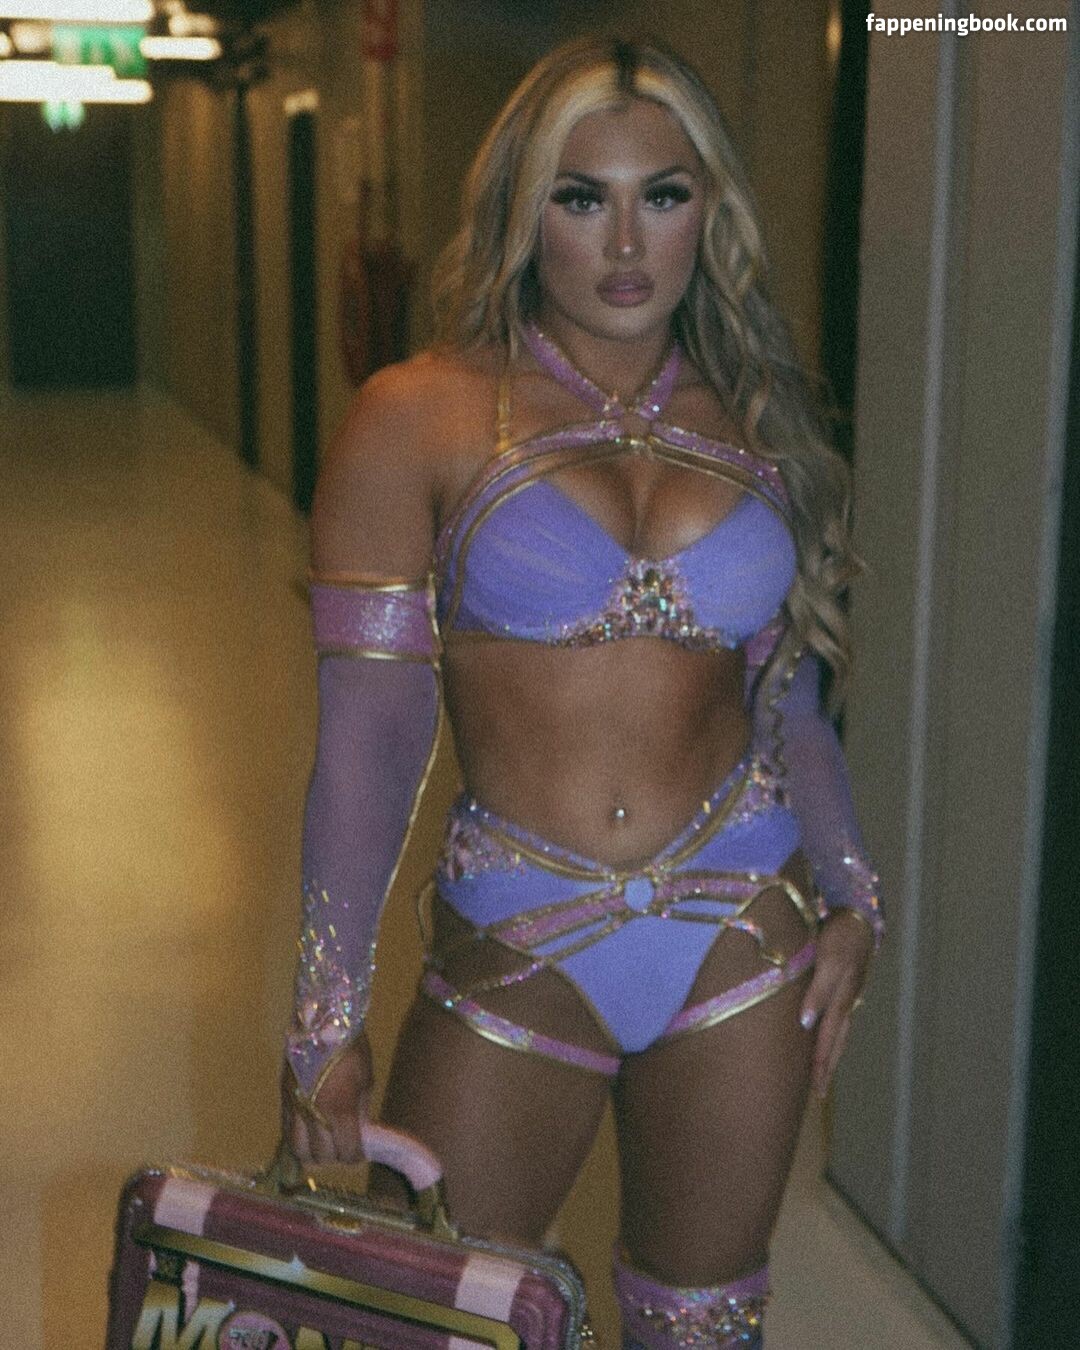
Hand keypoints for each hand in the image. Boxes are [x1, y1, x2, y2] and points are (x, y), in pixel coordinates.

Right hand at [280, 1033, 373, 1164]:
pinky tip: (309, 1132)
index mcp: (339, 1110)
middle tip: (343, 1148)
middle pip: (320, 1156)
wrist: (323, 1021)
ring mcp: (295, 1107)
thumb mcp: (366, 1079)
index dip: (355, 1156)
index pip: (346, 1151)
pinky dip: (298, 1139)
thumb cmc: (351, 1048)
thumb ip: (361, 1111)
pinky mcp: (283, 1098)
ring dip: (313, 1152)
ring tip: (324, 1144)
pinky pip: (286, 1131)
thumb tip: (359, 1132)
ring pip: (298, 1150)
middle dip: (335, 1156)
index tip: (360, 1151)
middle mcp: (314, 1114)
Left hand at [798, 909, 873, 1098]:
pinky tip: (824, 1036)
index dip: (820, 1064)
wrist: (859, 915)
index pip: (828, 1040)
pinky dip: (831, 1033)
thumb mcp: (830, 961)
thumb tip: (807, 1024)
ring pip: (838, 1031)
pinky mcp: (845, 985)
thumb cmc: (841, 936)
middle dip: (827, 1067)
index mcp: (841, 1000)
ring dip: (830, 1053)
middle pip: (836, 1042)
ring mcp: (847, 994)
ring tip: (821, 1072)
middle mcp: (846, 1002)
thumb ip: (818, 991)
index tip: (814, 1090)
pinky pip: (837, 1017)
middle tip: (818, 1093)